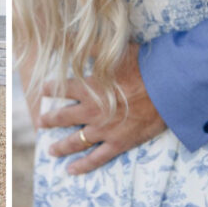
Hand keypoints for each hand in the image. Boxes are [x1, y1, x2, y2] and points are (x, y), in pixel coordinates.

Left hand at [37, 43, 165, 174]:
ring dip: (61, 147)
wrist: (167, 90)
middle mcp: (92, 111)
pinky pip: (97, 158)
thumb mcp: (115, 53)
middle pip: (64, 118)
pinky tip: (71, 170)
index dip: (50, 89)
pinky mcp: (118, 143)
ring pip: (76, 142)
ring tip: (51, 151)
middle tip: (40, 123)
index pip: (62, 88)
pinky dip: (83, 166)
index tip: (42, 90)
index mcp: (90, 88)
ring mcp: (104, 130)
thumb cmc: (143, 67)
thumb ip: (91, 47)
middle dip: (50, 121)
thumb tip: (70, 36)